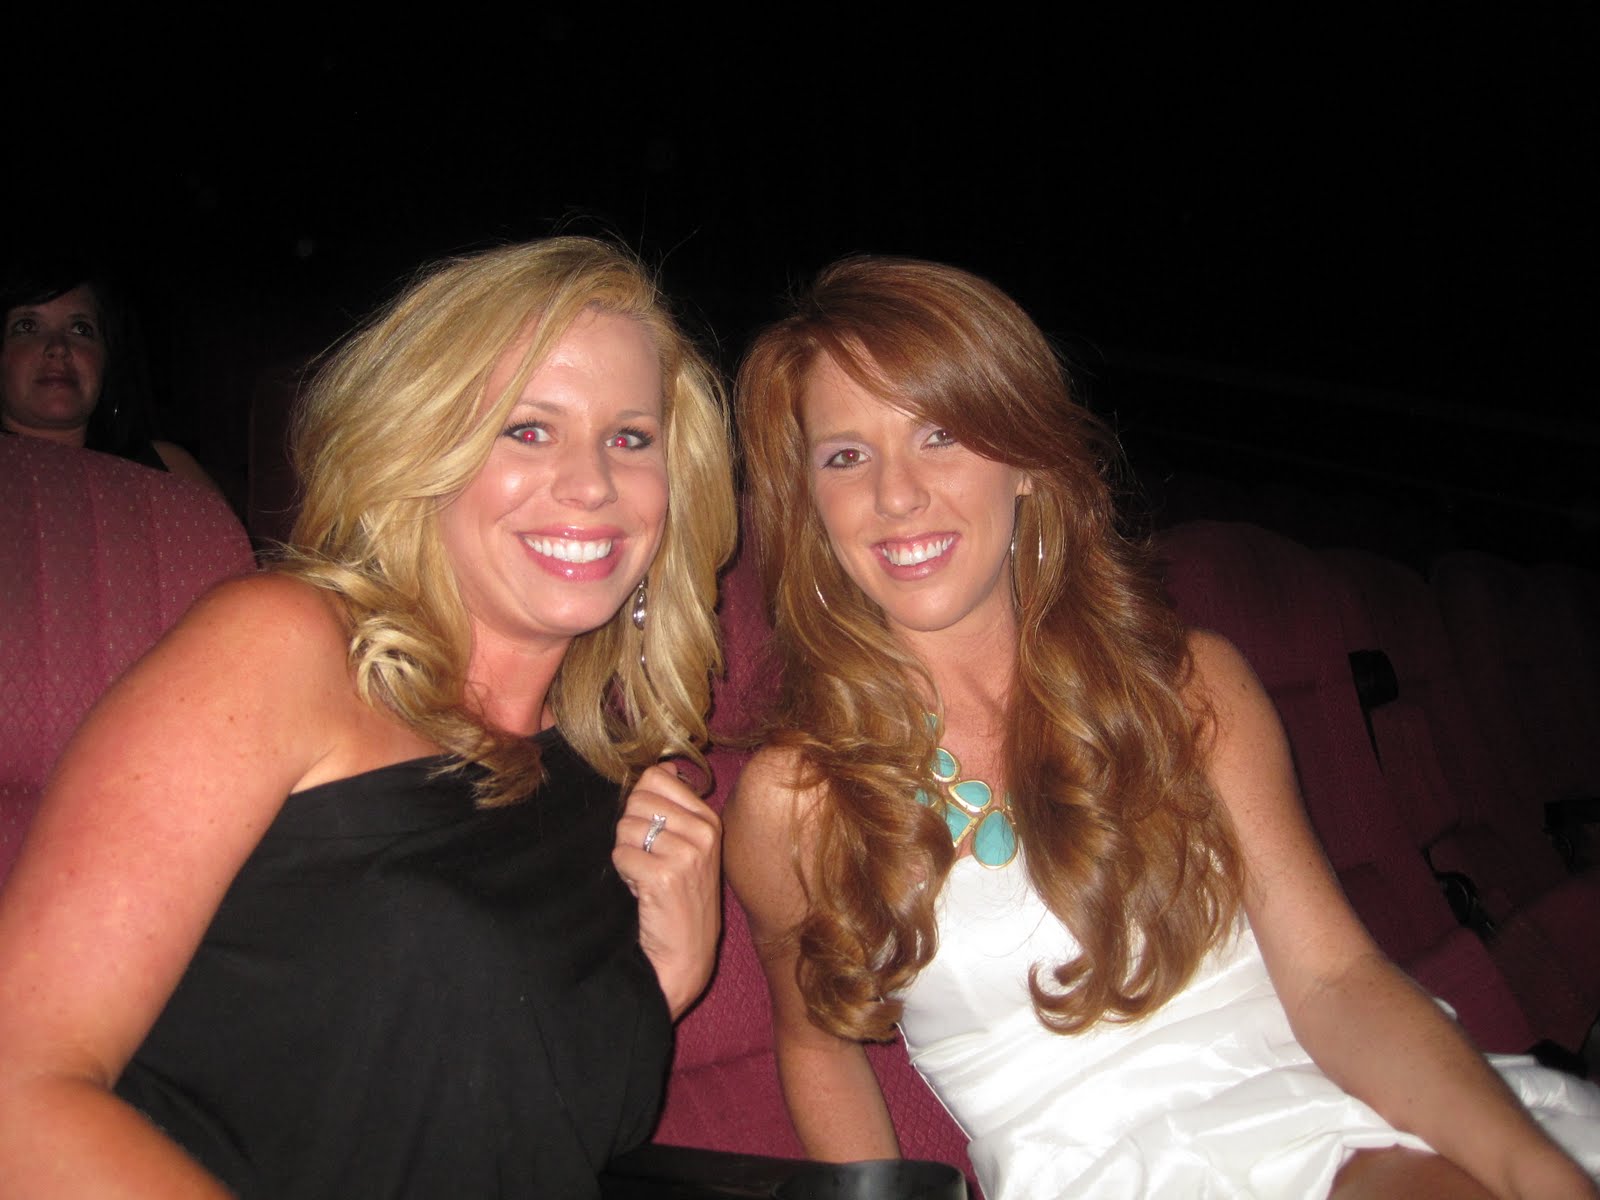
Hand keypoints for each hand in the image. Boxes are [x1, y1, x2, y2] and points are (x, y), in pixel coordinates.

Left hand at [612, 764, 721, 1019]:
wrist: (686, 955)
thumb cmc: (680, 900)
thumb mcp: (690, 849)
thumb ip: (674, 809)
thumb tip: (657, 768)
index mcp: (710, 820)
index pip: (656, 777)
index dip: (641, 805)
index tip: (653, 834)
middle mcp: (704, 833)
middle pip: (637, 800)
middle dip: (631, 830)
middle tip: (648, 860)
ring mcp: (687, 854)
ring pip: (626, 827)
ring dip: (627, 854)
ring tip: (647, 877)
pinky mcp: (664, 876)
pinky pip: (621, 855)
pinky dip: (624, 873)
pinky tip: (642, 891)